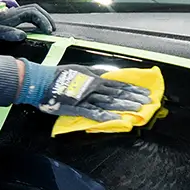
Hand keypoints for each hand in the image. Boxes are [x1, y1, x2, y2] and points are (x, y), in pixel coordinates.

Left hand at [0, 0, 54, 41]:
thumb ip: (5, 33)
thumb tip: (23, 35)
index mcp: (10, 16)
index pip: (32, 13)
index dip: (43, 20)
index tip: (48, 31)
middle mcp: (12, 13)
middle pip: (35, 9)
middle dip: (46, 18)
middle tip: (52, 30)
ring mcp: (11, 14)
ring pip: (32, 11)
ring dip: (42, 18)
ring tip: (48, 29)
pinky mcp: (9, 18)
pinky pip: (27, 16)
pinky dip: (36, 20)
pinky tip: (36, 28)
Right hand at [17, 63, 151, 121]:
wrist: (41, 82)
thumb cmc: (59, 76)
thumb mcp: (80, 71)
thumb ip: (94, 75)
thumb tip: (107, 76)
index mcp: (95, 79)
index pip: (119, 85)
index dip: (133, 89)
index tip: (145, 92)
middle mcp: (93, 87)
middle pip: (118, 93)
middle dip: (134, 97)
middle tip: (148, 102)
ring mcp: (86, 97)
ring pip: (109, 102)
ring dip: (124, 106)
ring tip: (138, 110)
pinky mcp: (77, 107)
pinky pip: (93, 112)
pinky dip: (105, 115)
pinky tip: (116, 118)